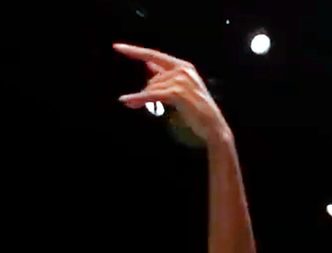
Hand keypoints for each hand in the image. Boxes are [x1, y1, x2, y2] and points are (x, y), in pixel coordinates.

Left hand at [114, 44, 231, 145]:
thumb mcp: (182, 88)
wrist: (213, 125)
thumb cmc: (198, 110)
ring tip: (137, 105)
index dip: (135, 51)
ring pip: (151, 87)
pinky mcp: (177, 93)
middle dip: (144, 91)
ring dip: (143, 98)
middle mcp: (182, 70)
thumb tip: (149, 64)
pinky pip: (152, 95)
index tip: (118, 47)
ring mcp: (181, 81)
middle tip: (134, 101)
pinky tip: (128, 101)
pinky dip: (138, 99)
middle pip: (152, 78)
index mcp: (184, 66)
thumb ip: (165, 75)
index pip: (154, 55)